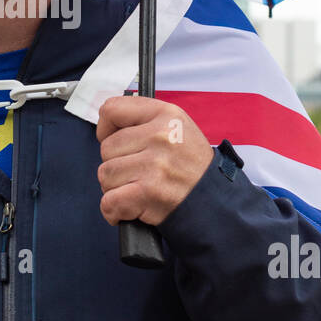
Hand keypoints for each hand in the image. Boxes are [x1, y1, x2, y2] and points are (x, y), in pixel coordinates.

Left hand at [95, 96, 214, 226]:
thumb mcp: (177, 128)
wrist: (216, 202)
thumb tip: (105, 128)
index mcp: (166, 114)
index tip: (113, 140)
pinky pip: (109, 201)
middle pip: (106, 148)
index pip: (112, 109)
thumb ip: (143, 121)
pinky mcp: (149, 193)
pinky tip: (130, 209)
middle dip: (116, 164)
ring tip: (138, 190)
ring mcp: (154, 165)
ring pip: (105, 175)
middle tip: (137, 174)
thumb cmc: (191, 167)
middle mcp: (160, 136)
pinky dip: (114, 211)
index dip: (105, 128)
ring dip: (115, 188)